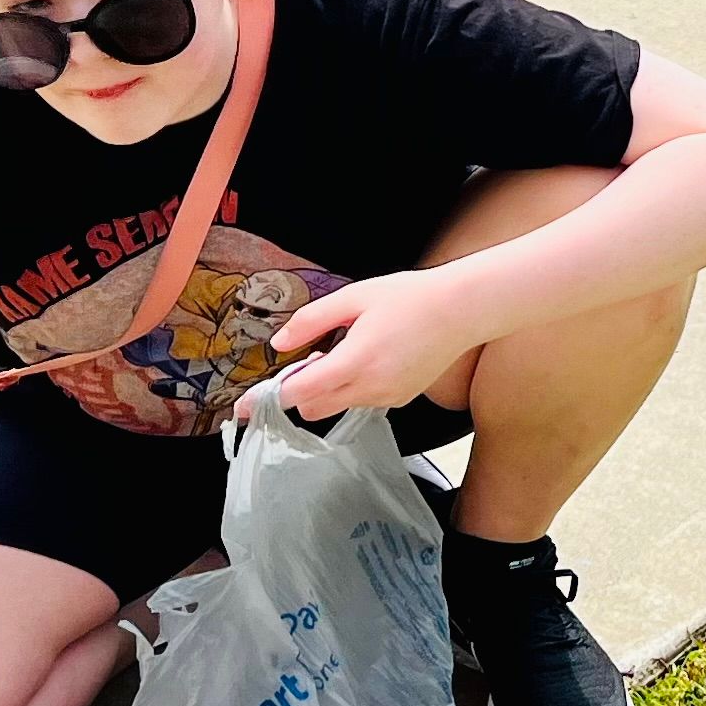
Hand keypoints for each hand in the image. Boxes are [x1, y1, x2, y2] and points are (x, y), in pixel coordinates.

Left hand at [242, 264, 482, 427]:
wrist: (462, 309)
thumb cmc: (411, 297)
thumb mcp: (355, 297)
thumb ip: (312, 320)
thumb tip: (279, 343)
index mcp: (356, 360)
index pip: (299, 392)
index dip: (268, 399)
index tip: (244, 407)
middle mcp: (371, 387)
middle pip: (313, 407)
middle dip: (300, 390)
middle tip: (309, 358)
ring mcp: (387, 397)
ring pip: (337, 406)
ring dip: (327, 389)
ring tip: (347, 350)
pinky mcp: (400, 399)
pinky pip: (361, 402)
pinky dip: (352, 388)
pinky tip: (369, 358)